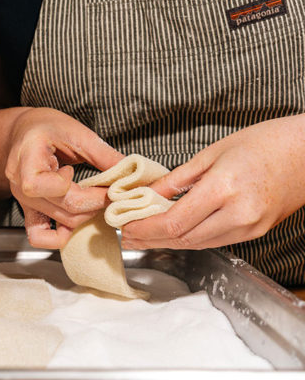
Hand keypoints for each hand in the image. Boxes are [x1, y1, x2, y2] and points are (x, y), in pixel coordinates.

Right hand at [5, 108, 124, 247]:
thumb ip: (104, 156)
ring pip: (59, 223)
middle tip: (113, 195)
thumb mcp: (77, 132)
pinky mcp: (27, 208)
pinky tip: (75, 224)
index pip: (54, 188)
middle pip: (63, 208)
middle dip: (95, 205)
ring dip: (85, 217)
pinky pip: (37, 235)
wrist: (23, 131)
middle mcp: (20, 182)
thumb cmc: (46, 127)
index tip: (103, 184)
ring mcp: (21, 198)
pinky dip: (59, 237)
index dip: (85, 192)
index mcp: (28, 157)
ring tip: (96, 202)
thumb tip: (134, 176)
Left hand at [122, 115, 304, 249]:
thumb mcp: (211, 153)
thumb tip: (146, 194)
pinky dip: (190, 238)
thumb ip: (176, 179)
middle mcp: (238, 214)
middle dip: (150, 239)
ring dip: (167, 243)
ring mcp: (250, 227)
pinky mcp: (256, 232)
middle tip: (126, 236)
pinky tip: (172, 233)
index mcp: (223, 188)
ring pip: (198, 244)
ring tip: (142, 237)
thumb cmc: (262, 143)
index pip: (173, 222)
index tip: (124, 225)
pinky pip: (215, 240)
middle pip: (183, 239)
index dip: (145, 228)